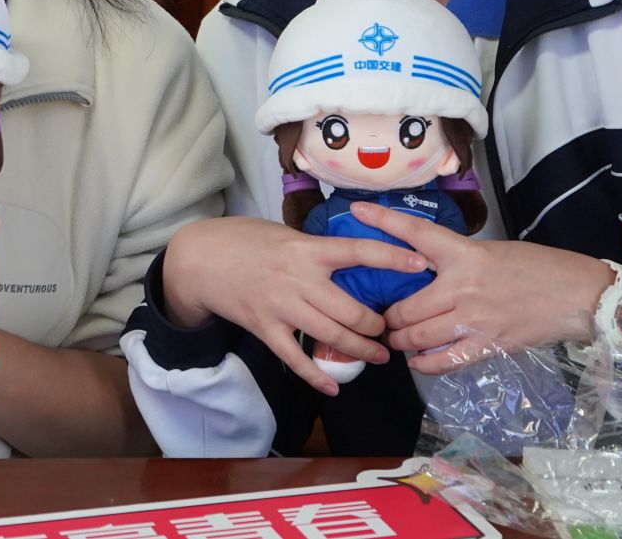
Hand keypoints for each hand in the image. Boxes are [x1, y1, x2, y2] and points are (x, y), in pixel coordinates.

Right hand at [158, 216, 430, 395]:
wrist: (201, 260)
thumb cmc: (245, 239)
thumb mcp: (284, 232)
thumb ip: (315, 248)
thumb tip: (350, 256)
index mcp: (307, 249)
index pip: (358, 252)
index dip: (392, 258)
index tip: (421, 265)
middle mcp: (299, 279)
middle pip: (350, 309)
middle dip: (376, 325)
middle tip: (391, 330)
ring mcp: (282, 307)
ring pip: (330, 336)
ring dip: (359, 350)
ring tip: (378, 356)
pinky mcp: (265, 328)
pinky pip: (294, 358)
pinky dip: (315, 375)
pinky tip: (333, 387)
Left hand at [349, 201, 612, 373]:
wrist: (576, 295)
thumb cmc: (537, 269)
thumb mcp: (492, 252)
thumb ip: (457, 262)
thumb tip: (425, 272)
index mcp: (464, 253)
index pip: (415, 233)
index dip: (383, 221)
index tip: (356, 212)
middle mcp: (462, 286)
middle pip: (403, 306)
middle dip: (388, 317)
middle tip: (386, 319)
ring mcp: (473, 319)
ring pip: (416, 336)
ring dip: (400, 341)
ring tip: (398, 340)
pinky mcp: (486, 346)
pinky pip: (442, 361)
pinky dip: (424, 364)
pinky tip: (419, 361)